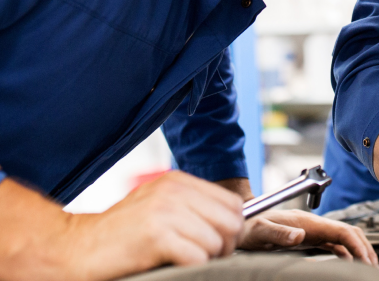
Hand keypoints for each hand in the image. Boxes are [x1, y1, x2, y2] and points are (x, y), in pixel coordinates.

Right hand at [63, 171, 244, 279]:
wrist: (76, 248)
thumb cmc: (120, 234)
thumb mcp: (159, 206)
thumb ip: (192, 206)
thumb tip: (233, 221)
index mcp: (178, 181)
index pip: (233, 203)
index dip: (231, 228)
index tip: (218, 242)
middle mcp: (174, 191)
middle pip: (231, 222)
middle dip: (225, 245)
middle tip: (204, 256)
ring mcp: (165, 211)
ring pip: (217, 242)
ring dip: (206, 259)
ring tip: (184, 260)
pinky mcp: (156, 235)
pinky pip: (198, 257)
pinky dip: (192, 267)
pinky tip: (173, 264)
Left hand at [239, 209, 377, 266]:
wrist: (243, 222)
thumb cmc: (250, 226)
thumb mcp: (261, 231)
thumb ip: (279, 234)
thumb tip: (299, 236)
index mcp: (307, 222)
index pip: (341, 230)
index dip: (357, 244)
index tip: (366, 260)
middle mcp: (314, 225)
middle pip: (348, 233)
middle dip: (364, 247)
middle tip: (374, 266)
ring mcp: (313, 231)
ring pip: (343, 238)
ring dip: (358, 250)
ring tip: (367, 266)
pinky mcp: (309, 238)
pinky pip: (334, 244)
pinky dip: (347, 253)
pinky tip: (349, 262)